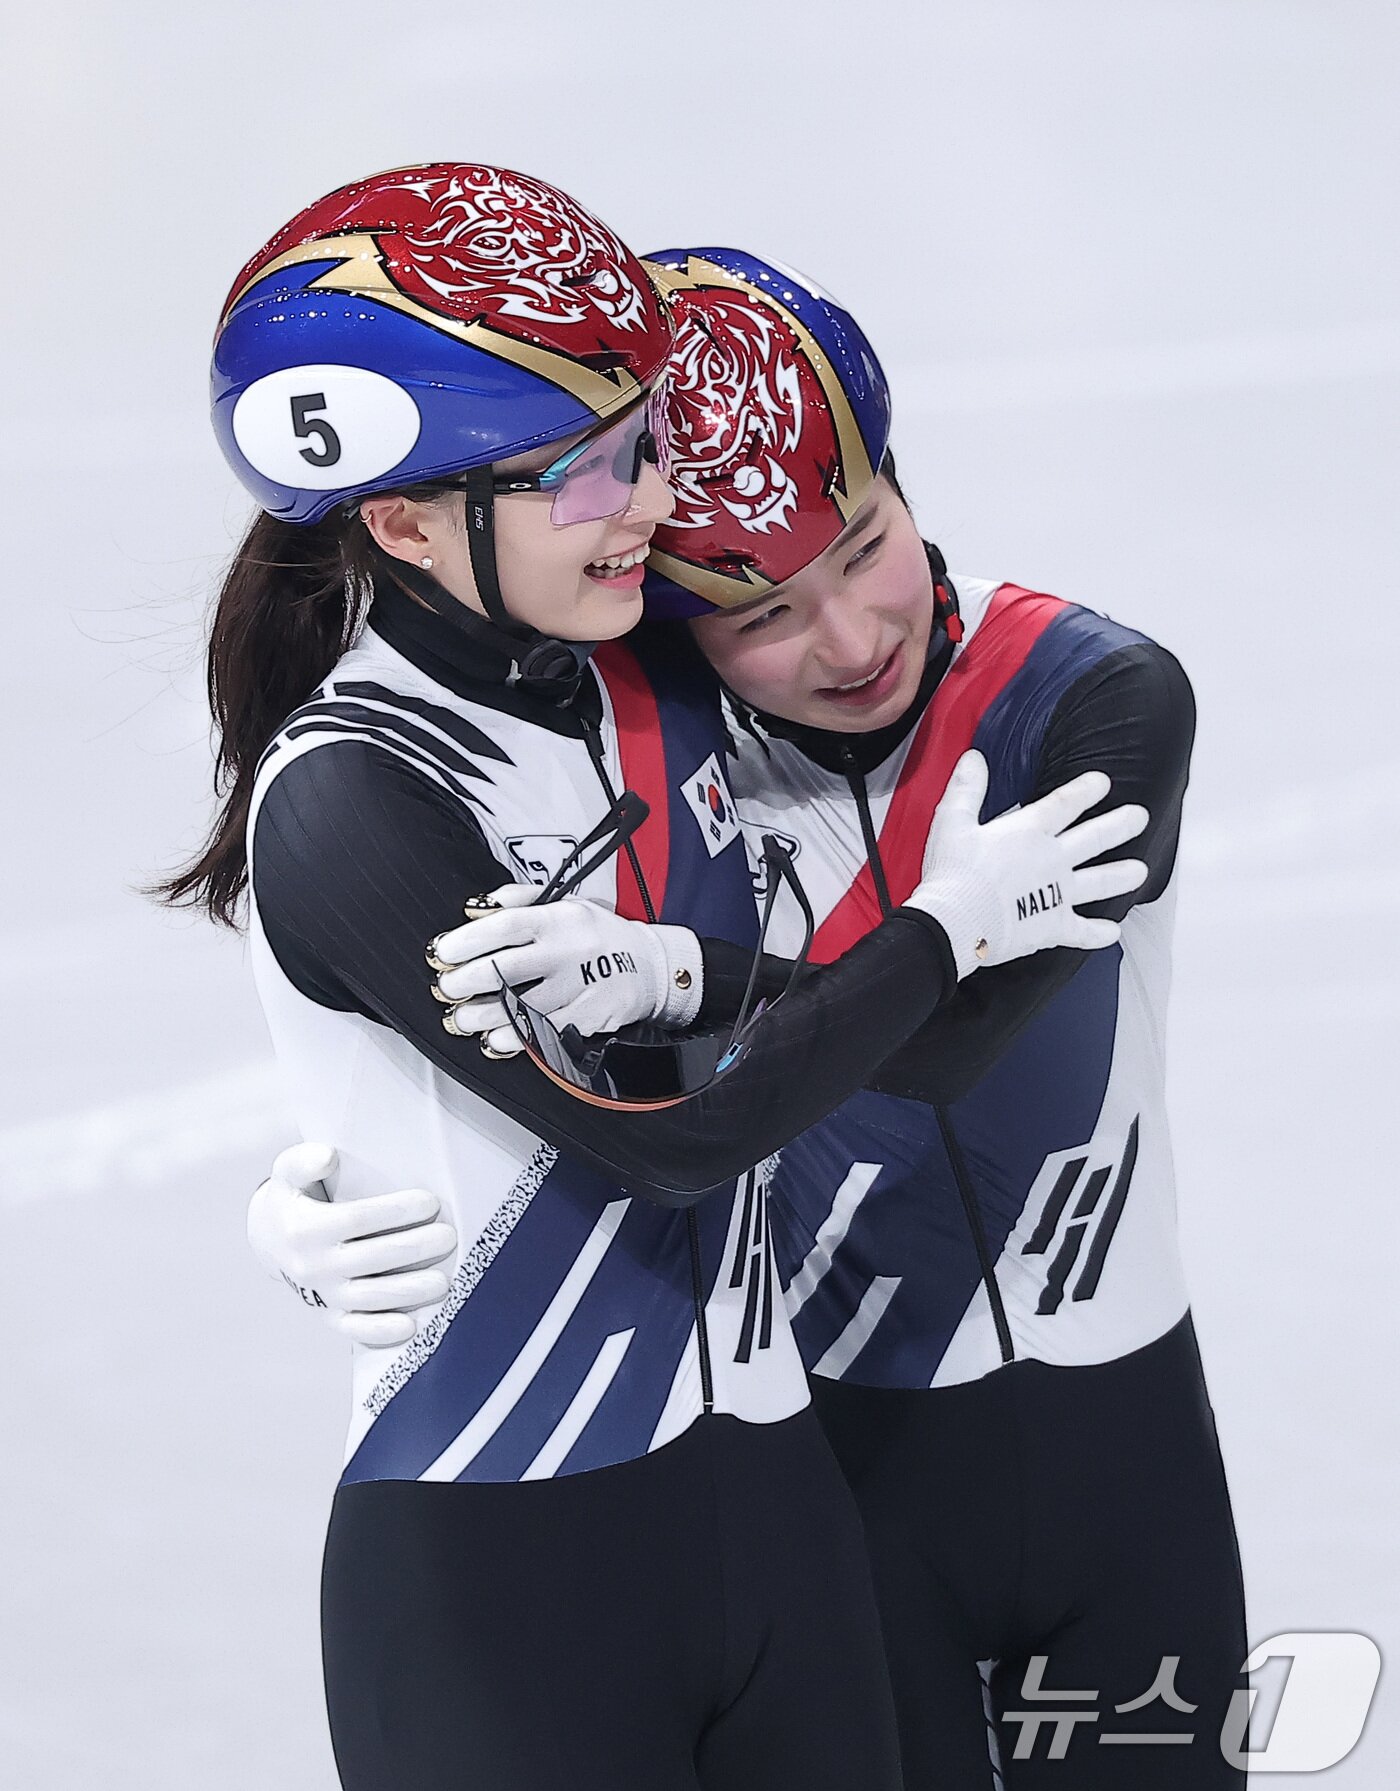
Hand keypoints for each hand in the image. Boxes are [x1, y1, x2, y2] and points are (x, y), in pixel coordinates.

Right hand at [247, 1144, 456, 1347]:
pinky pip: (355, 1328)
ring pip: (369, 1297)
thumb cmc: (293, 1198)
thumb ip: (304, 1160)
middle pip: (371, 1259)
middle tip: (449, 1237)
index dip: (394, 1212)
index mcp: (305, 1228)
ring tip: (443, 1281)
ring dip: (408, 1292)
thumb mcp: (287, 1172)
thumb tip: (327, 1156)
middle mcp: (313, 1265)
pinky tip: (411, 1326)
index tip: (430, 1201)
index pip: (357, 1220)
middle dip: (413, 1249)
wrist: (270, 1240)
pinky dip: (381, 1331)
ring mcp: (322, 1294)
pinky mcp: (329, 1315)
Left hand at [429, 885, 703, 1054]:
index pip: (507, 925)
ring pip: (525, 1006)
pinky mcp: (594, 1016)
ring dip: (485, 1017)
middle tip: (447, 988)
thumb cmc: (599, 934)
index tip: (443, 952)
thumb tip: (477, 909)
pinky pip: (549, 1033)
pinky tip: (496, 1039)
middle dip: (468, 982)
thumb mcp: (565, 902)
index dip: (469, 939)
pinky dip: (517, 1039)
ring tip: (462, 1019)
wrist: (653, 965)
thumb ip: (520, 900)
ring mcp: (584, 986)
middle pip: (509, 968)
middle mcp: (571, 950)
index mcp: (560, 918)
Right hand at [906, 751, 1149, 976]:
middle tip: (1139, 817)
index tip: (1102, 783)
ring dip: (1121, 876)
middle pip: (1095, 838)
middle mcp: (1051, 860)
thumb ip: (966, 789)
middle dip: (1120, 825)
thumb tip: (974, 759)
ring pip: (1099, 882)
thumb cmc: (952, 873)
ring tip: (1139, 872)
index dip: (1086, 790)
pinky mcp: (1052, 926)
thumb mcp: (951, 822)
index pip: (1064, 803)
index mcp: (1028, 832)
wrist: (956, 921)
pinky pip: (1082, 931)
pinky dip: (1098, 933)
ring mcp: (1056, 894)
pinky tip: (1112, 932)